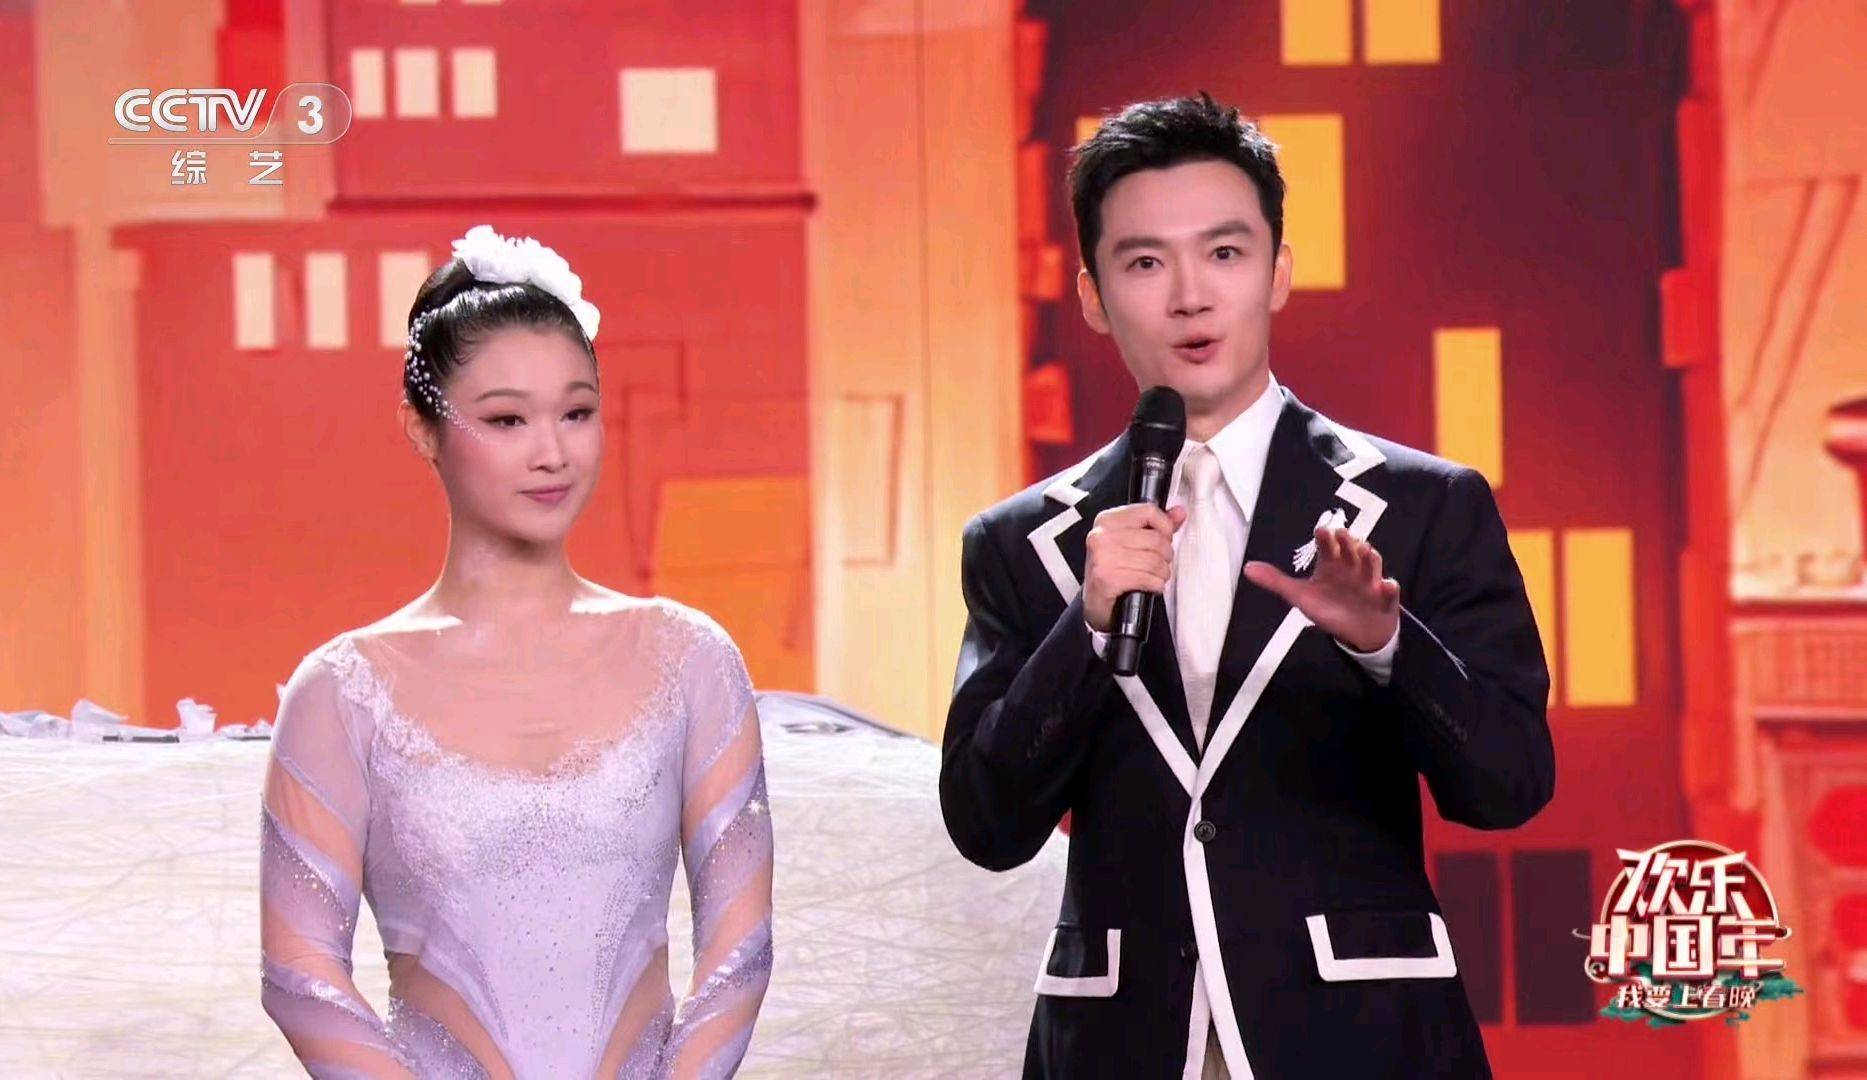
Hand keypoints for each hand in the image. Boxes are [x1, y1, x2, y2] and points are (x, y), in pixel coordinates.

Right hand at [1083, 502, 1188, 632]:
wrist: (1094, 600)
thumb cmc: (1113, 568)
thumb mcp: (1131, 541)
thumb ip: (1156, 525)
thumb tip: (1179, 512)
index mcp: (1107, 520)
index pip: (1148, 511)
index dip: (1165, 526)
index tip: (1165, 537)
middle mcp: (1101, 536)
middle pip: (1155, 538)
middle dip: (1166, 554)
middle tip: (1160, 561)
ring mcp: (1103, 557)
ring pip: (1154, 560)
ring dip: (1162, 572)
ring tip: (1156, 575)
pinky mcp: (1107, 579)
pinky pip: (1148, 578)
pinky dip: (1156, 584)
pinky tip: (1150, 585)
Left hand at [1242, 526, 1399, 651]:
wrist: (1358, 631)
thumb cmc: (1330, 607)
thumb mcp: (1300, 596)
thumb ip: (1276, 581)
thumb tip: (1247, 568)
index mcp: (1331, 564)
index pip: (1328, 546)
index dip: (1326, 538)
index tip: (1321, 532)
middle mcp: (1351, 568)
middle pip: (1351, 550)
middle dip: (1349, 543)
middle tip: (1343, 536)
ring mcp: (1369, 581)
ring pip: (1372, 565)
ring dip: (1370, 558)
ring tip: (1366, 551)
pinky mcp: (1384, 597)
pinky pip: (1390, 591)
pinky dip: (1389, 587)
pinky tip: (1387, 585)